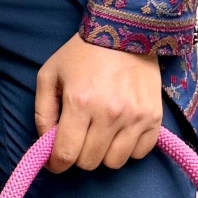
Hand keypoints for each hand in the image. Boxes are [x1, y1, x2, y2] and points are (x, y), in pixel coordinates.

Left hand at [34, 32, 162, 172]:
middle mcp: (109, 114)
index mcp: (79, 102)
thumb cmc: (81, 54)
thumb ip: (43, 111)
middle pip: (89, 161)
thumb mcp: (49, 75)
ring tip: (98, 134)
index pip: (66, 153)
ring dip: (102, 154)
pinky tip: (118, 132)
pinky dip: (126, 149)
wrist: (124, 33)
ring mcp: (135, 118)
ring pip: (114, 162)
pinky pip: (139, 154)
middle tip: (77, 140)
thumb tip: (46, 144)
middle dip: (78, 155)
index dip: (56, 164)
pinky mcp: (154, 119)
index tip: (54, 163)